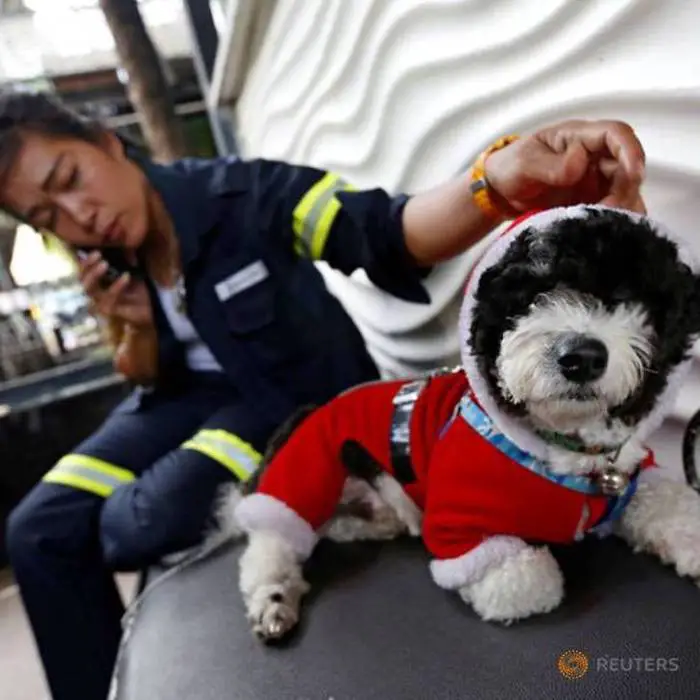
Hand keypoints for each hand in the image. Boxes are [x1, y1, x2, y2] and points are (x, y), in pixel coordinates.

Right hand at [78, 250, 152, 327]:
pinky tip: (126, 276)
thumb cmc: (140, 291)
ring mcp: (100, 303)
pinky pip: (109, 298)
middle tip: (98, 256)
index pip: (83, 272)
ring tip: (105, 264)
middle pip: (81, 280)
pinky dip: (117, 286)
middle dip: (87, 267)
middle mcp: (95, 294)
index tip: (96, 251)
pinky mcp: (110, 311)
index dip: (85, 261)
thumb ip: (125, 259)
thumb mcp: (132, 271)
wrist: (153, 310)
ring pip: (89, 290)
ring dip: (95, 275)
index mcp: (98, 283)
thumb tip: (122, 241)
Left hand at [485, 120, 646, 214]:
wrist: (499, 192)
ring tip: (604, 224)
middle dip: (625, 190)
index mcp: (578, 137)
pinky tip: (604, 232)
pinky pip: (612, 209)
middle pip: (626, 167)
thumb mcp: (524, 164)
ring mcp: (594, 180)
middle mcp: (593, 156)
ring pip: (625, 191)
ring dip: (622, 208)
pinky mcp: (591, 201)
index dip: (630, 151)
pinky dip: (613, 220)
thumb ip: (550, 165)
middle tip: (607, 211)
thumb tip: (580, 163)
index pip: (616, 134)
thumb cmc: (510, 168)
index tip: (634, 173)